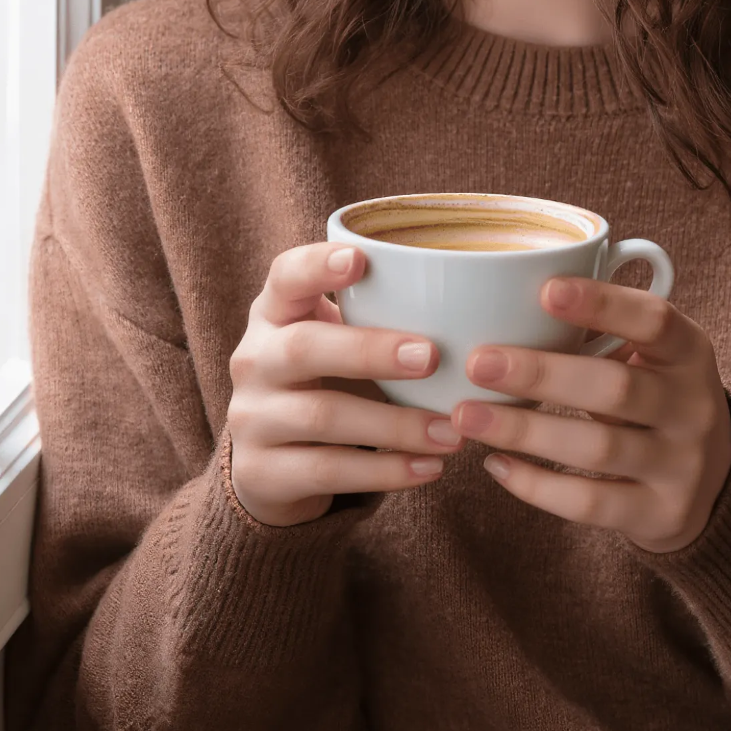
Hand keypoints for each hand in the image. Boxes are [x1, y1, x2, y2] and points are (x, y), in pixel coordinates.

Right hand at [227, 243, 462, 526]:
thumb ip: (378, 316)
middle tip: (431, 356)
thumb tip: (479, 297)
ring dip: (396, 424)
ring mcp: (251, 418)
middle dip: (370, 350)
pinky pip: (328, 471)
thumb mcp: (332, 340)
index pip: (284, 276)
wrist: (268, 465)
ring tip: (452, 431)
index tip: (361, 257)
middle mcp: (253, 360)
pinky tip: (430, 469)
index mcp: (273, 314)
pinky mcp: (262, 473)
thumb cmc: (324, 382)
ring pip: (323, 417)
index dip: (317, 265)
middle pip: (304, 347)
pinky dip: (385, 470)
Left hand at [449, 275, 730, 553]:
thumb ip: (602, 329)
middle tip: (477, 363)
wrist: (712, 483)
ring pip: (596, 448)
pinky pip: (590, 503)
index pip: (654, 321)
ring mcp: (681, 466)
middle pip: (614, 388)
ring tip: (466, 416)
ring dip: (524, 430)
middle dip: (540, 374)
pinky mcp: (659, 515)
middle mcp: (694, 407)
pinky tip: (495, 464)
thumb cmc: (656, 395)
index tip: (545, 290)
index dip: (603, 303)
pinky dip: (536, 485)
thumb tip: (510, 296)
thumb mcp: (652, 356)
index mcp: (690, 352)